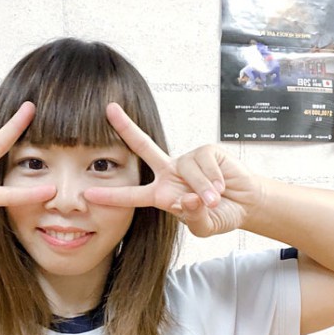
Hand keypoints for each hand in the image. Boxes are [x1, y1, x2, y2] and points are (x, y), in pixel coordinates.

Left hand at [83, 103, 262, 237]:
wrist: (246, 204)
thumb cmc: (220, 214)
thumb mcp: (204, 226)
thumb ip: (194, 216)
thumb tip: (187, 197)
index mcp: (161, 194)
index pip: (131, 195)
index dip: (110, 196)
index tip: (87, 195)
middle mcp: (169, 172)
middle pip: (144, 146)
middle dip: (126, 127)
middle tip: (109, 109)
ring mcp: (186, 160)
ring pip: (186, 170)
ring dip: (203, 189)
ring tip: (215, 199)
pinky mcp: (206, 151)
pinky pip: (203, 164)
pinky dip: (213, 179)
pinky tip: (222, 185)